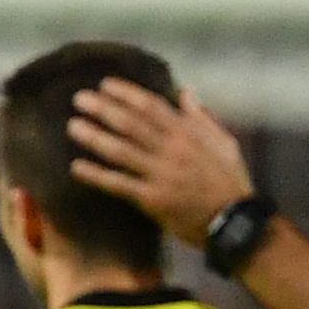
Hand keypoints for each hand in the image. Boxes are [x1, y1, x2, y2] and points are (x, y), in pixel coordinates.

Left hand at [67, 80, 256, 242]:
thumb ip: (202, 117)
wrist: (235, 223)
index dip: (125, 93)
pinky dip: (97, 175)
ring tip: (73, 126)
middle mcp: (171, 150)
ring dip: (94, 137)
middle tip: (78, 99)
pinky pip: (119, 184)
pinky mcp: (153, 200)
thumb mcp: (224, 144)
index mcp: (188, 134)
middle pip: (130, 123)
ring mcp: (161, 175)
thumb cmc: (231, 183)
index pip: (150, 106)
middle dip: (102, 109)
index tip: (104, 85)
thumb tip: (185, 90)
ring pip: (120, 151)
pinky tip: (76, 167)